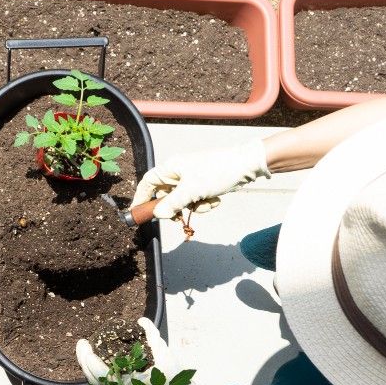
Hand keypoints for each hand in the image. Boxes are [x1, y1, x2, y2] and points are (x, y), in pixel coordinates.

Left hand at [76, 317, 213, 384]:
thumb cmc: (171, 378)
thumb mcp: (164, 354)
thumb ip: (152, 336)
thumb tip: (141, 321)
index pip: (103, 376)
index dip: (92, 363)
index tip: (87, 349)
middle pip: (95, 380)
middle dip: (84, 361)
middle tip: (82, 344)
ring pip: (96, 383)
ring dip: (87, 367)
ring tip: (84, 350)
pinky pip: (102, 384)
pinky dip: (95, 372)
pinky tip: (92, 359)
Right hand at [132, 140, 270, 219]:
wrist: (247, 166)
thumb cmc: (217, 172)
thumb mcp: (192, 191)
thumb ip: (172, 204)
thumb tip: (159, 214)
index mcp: (171, 168)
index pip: (148, 182)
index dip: (141, 197)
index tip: (138, 211)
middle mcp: (179, 173)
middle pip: (165, 196)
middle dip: (174, 208)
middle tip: (178, 218)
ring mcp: (192, 179)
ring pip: (182, 201)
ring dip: (193, 207)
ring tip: (205, 202)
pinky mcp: (204, 185)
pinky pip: (196, 200)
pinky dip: (204, 204)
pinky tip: (215, 200)